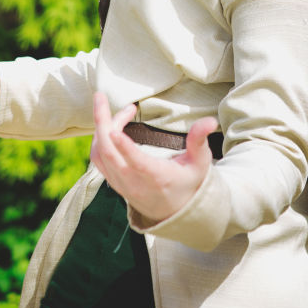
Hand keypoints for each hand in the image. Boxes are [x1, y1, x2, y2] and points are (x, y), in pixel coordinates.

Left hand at [90, 92, 217, 224]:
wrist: (175, 211)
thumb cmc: (189, 182)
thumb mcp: (199, 163)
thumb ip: (199, 141)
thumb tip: (209, 121)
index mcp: (157, 177)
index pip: (137, 163)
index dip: (124, 147)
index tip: (114, 129)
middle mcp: (134, 182)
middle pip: (109, 153)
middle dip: (101, 122)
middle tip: (100, 96)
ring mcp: (121, 183)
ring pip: (100, 154)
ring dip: (100, 127)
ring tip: (110, 107)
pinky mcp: (113, 181)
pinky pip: (97, 158)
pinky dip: (98, 138)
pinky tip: (109, 123)